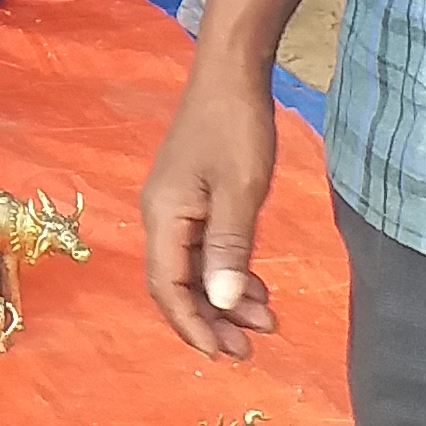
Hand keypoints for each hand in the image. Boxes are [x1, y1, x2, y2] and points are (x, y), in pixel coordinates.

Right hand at [138, 61, 283, 359]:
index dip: (193, 326)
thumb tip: (222, 305)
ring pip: (193, 269)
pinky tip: (255, 285)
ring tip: (265, 320)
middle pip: (177, 285)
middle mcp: (160, 216)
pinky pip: (204, 248)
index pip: (168, 288)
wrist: (231, 71)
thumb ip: (230, 249)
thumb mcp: (241, 191)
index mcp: (163, 216)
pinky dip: (228, 271)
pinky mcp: (192, 196)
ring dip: (224, 299)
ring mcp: (175, 206)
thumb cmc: (236, 126)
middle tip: (249, 349)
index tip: (225, 354)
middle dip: (211, 320)